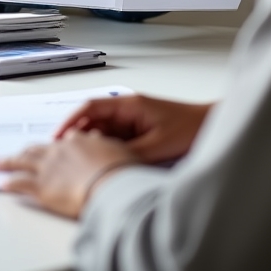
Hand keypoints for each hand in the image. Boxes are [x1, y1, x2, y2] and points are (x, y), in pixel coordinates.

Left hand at [0, 131, 137, 218]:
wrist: (112, 184)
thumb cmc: (121, 171)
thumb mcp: (118, 151)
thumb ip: (105, 147)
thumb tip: (101, 143)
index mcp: (77, 142)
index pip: (62, 142)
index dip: (55, 147)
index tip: (51, 148)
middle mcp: (59, 151)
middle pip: (37, 149)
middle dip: (24, 151)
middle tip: (16, 153)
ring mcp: (48, 168)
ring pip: (22, 162)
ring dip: (7, 162)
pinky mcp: (41, 187)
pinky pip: (20, 183)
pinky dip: (10, 183)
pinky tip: (2, 183)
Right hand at [54, 95, 211, 163]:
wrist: (211, 126)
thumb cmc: (189, 127)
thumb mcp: (159, 144)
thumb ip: (132, 154)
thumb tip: (109, 166)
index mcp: (129, 105)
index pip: (91, 108)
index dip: (72, 121)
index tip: (59, 136)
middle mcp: (127, 111)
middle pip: (93, 121)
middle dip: (78, 136)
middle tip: (65, 156)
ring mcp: (132, 122)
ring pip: (103, 133)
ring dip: (93, 145)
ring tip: (80, 163)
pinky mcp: (139, 134)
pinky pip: (116, 141)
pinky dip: (107, 151)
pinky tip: (104, 164)